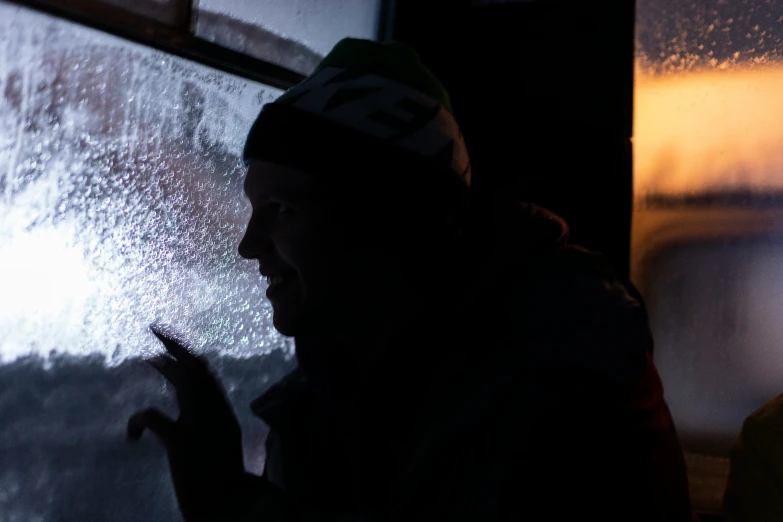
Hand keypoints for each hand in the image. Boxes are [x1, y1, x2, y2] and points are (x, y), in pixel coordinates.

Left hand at [128, 325, 244, 521]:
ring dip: (164, 365)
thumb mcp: (225, 451)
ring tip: (147, 356)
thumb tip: (205, 421)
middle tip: (157, 330)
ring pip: (184, 381)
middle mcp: (215, 412)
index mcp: (224, 414)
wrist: (231, 508)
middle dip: (176, 346)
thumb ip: (216, 431)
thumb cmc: (227, 488)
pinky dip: (138, 421)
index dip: (189, 356)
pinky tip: (133, 435)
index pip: (207, 375)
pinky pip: (153, 417)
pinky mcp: (181, 440)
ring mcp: (200, 424)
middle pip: (197, 368)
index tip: (174, 345)